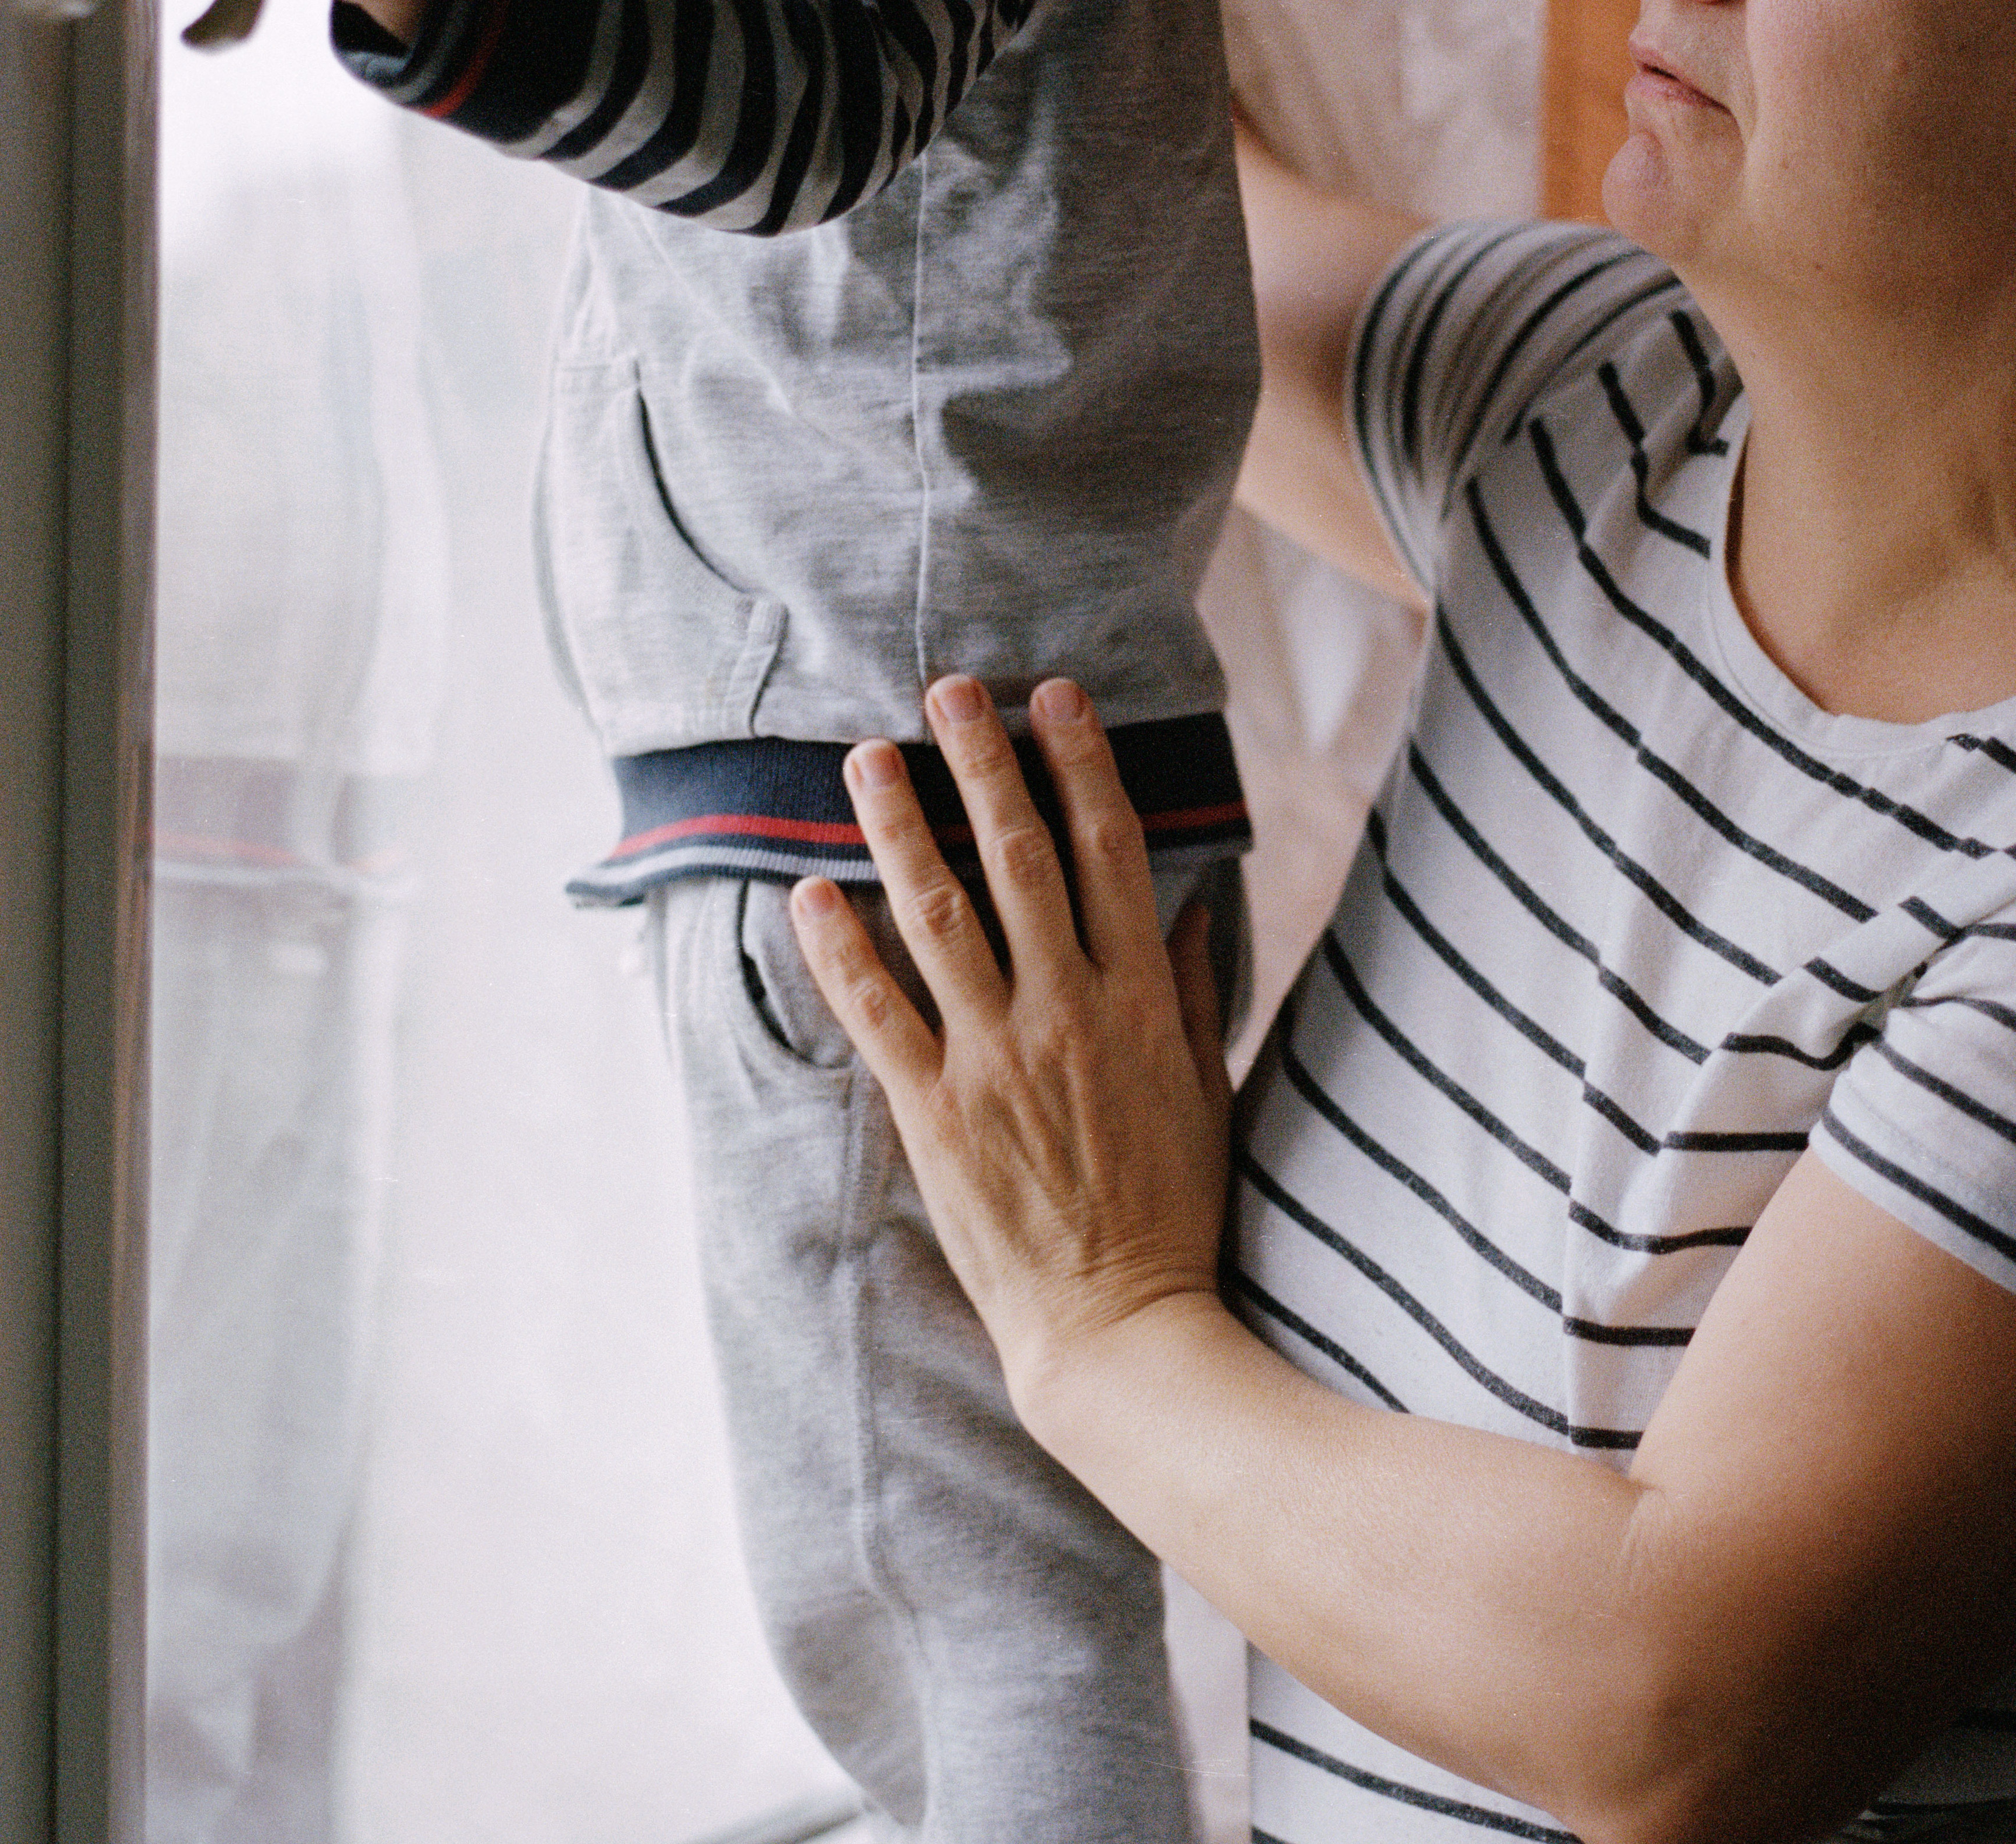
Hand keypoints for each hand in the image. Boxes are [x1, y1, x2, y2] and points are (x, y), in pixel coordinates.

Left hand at [790, 674, 1237, 1417]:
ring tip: (868, 758)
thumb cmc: (1171, 1209)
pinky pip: (878, 1012)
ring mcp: (998, 1059)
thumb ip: (1196, 992)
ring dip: (901, 827)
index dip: (1079, 765)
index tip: (1054, 698)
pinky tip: (808, 890)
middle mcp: (1070, 1012)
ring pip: (941, 914)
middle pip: (1021, 857)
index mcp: (1142, 1000)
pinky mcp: (936, 1112)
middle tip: (947, 689)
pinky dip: (839, 948)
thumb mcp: (1207, 1090)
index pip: (1109, 851)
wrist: (1120, 1327)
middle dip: (982, 764)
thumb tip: (1199, 905)